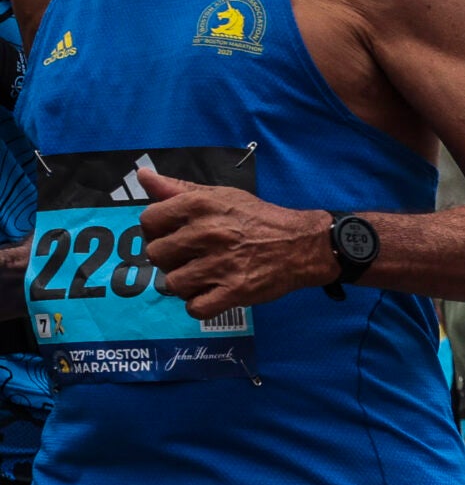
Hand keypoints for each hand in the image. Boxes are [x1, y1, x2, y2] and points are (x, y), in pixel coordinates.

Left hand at [138, 170, 332, 318]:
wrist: (302, 244)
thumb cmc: (259, 219)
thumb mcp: (220, 195)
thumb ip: (178, 189)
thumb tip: (143, 176)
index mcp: (198, 206)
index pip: (149, 221)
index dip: (157, 231)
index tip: (173, 236)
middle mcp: (206, 234)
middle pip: (157, 254)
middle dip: (170, 259)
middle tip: (188, 260)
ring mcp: (220, 265)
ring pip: (174, 284)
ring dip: (185, 284)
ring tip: (201, 279)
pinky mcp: (235, 292)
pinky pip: (196, 308)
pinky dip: (199, 306)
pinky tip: (211, 296)